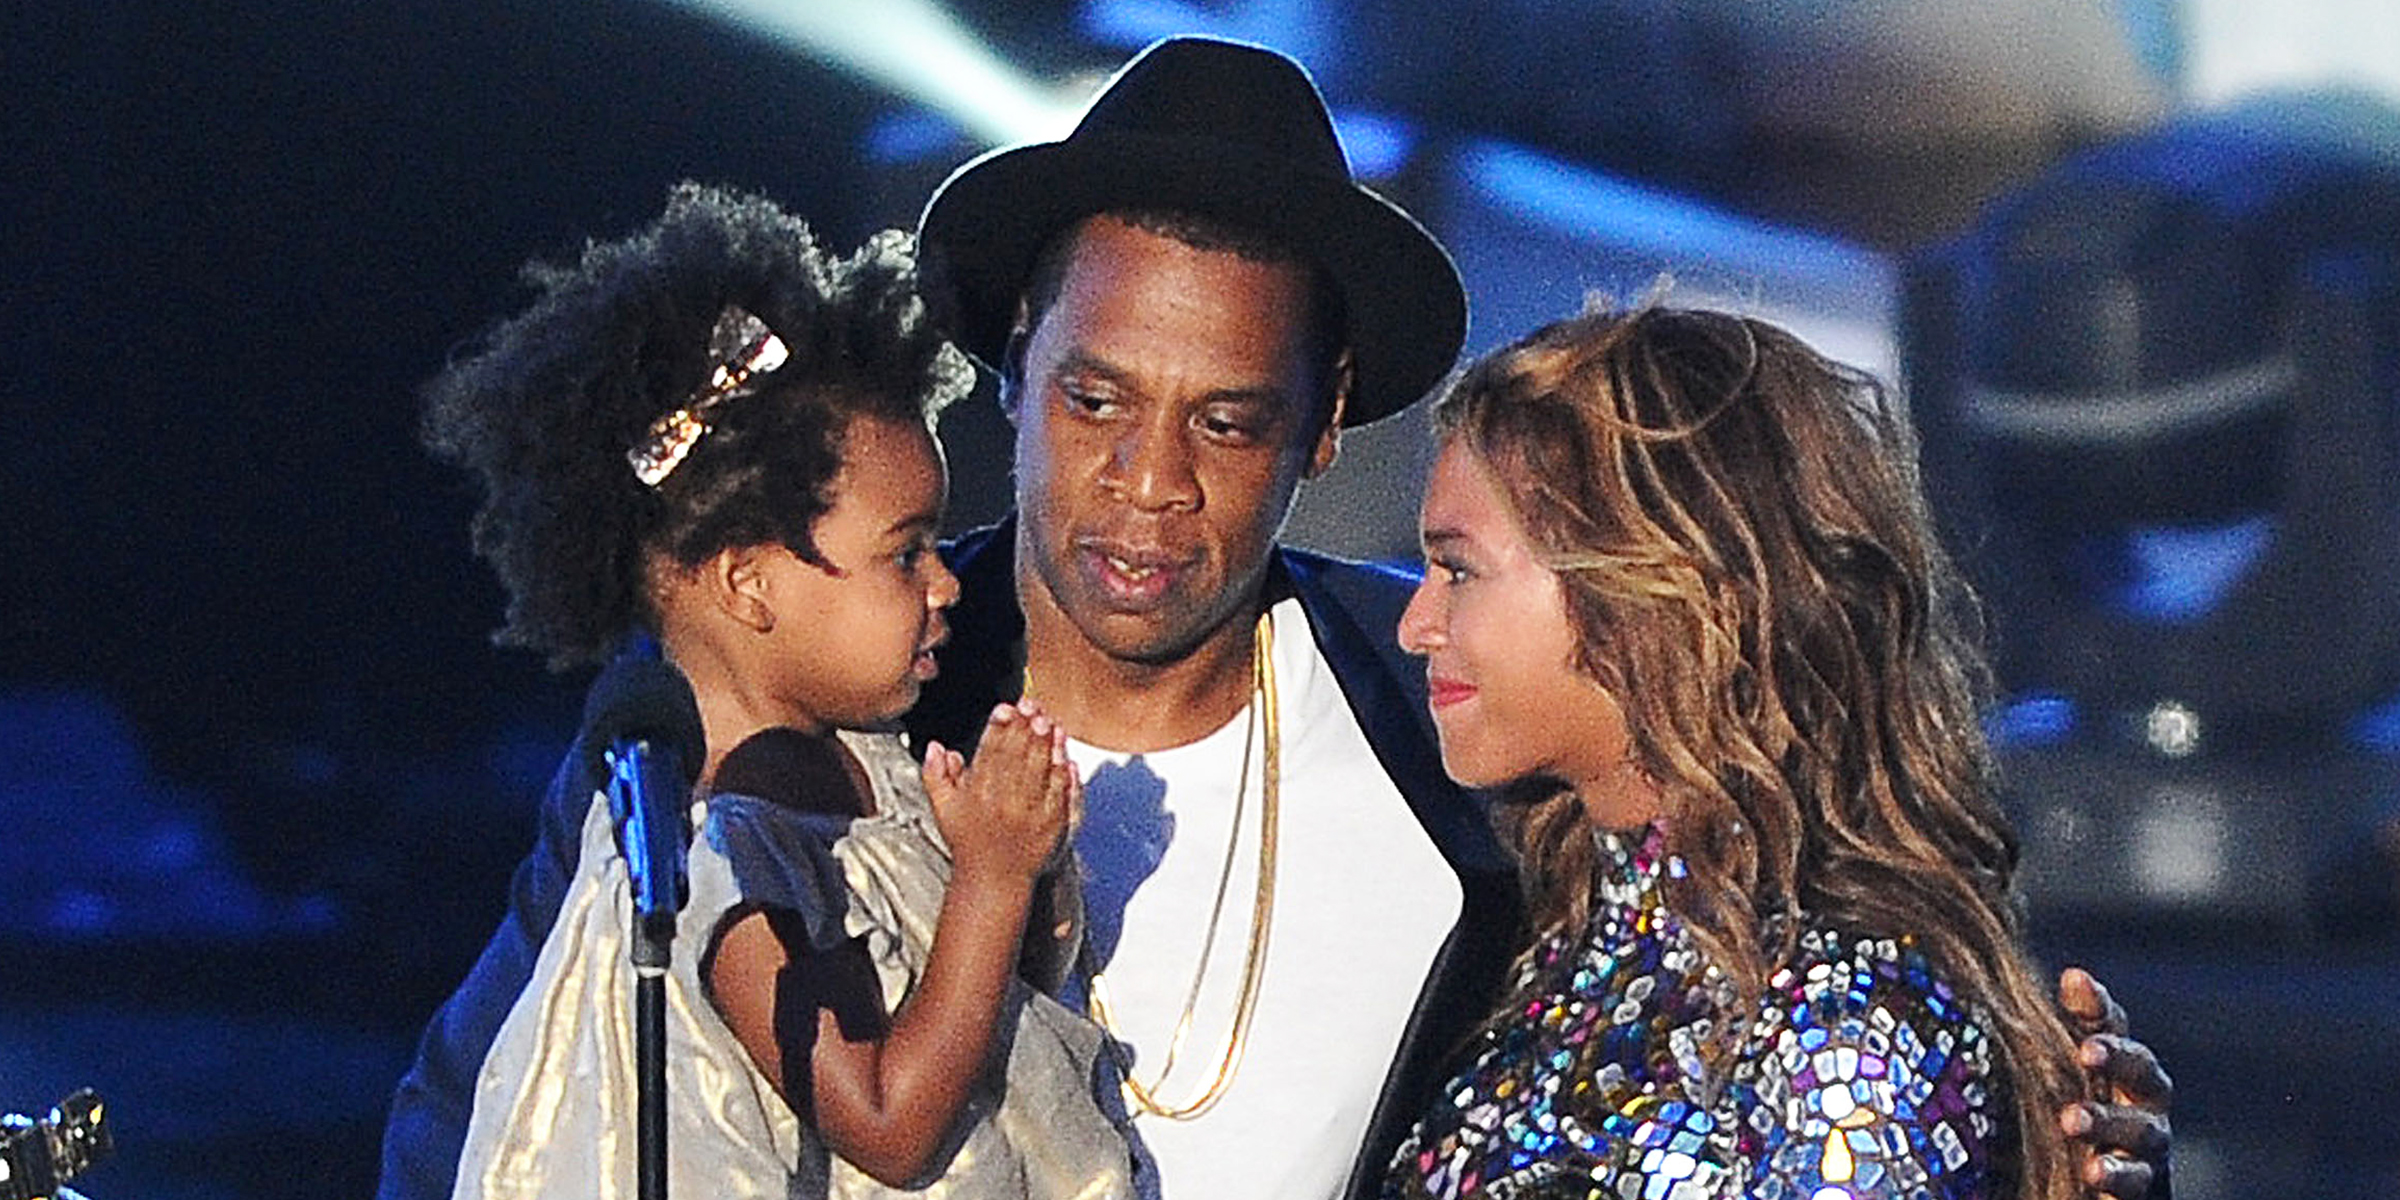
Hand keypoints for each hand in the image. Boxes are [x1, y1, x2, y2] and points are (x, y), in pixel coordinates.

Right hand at [920, 700, 1076, 885]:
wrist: (993, 879)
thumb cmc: (969, 842)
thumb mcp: (943, 809)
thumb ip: (935, 775)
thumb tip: (935, 746)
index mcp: (977, 793)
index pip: (988, 752)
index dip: (998, 727)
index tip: (1004, 707)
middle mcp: (1003, 800)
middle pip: (1016, 756)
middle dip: (1024, 728)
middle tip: (1031, 705)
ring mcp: (1028, 811)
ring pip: (1038, 770)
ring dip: (1044, 743)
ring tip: (1048, 721)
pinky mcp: (1050, 822)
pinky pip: (1057, 792)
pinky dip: (1061, 772)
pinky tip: (1063, 754)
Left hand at [2057, 967, 2172, 1198]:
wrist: (2098, 1185)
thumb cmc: (2073, 1113)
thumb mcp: (2058, 1073)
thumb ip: (2055, 1034)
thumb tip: (2053, 980)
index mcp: (2117, 1062)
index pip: (2111, 1023)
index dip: (2097, 1002)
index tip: (2074, 980)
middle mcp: (2142, 1097)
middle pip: (2140, 1068)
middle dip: (2116, 1057)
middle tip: (2086, 1052)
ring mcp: (2146, 1143)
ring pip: (2140, 1128)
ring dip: (2107, 1122)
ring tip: (2071, 1121)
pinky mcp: (2141, 1184)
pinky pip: (2135, 1181)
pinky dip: (2117, 1176)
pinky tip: (2093, 1173)